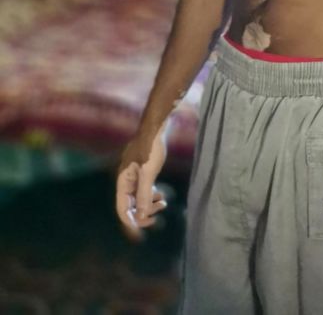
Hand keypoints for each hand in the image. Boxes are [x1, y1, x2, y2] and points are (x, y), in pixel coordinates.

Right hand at [115, 126, 169, 240]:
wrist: (156, 127)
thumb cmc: (151, 148)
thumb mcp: (148, 173)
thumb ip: (144, 195)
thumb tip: (141, 216)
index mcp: (122, 181)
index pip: (122, 209)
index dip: (130, 222)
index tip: (141, 233)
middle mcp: (125, 180)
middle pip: (130, 205)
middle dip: (143, 212)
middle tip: (158, 214)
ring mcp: (133, 175)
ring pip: (138, 197)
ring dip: (149, 204)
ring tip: (163, 203)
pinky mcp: (142, 170)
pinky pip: (143, 189)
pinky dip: (151, 195)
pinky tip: (160, 195)